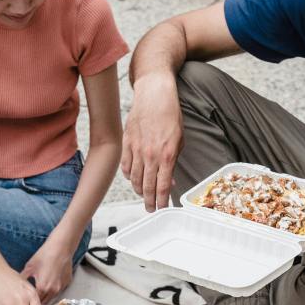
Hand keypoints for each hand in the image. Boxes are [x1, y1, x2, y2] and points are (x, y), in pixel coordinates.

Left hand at [21, 241, 73, 304]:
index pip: (35, 302)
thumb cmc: (45, 255)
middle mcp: (53, 290)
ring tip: (42, 289)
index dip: (30, 302)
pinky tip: (51, 281)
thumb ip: (23, 278)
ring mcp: (61, 287)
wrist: (60, 248)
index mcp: (42, 287)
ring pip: (53, 297)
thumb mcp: (29, 267)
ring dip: (47, 296)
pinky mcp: (67, 282)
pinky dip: (55, 289)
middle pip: (44, 302)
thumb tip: (16, 285)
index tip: (28, 301)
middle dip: (38, 301)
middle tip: (33, 297)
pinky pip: (60, 290)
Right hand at [122, 74, 182, 210]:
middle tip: (151, 210)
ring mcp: (136, 149)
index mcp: (166, 155)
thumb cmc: (170, 115)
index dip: (162, 201)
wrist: (154, 94)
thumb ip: (173, 162)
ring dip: (138, 191)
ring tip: (143, 197)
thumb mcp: (179, 140)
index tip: (162, 209)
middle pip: (147, 186)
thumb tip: (169, 180)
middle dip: (149, 202)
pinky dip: (128, 176)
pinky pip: (125, 166)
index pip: (162, 186)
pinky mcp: (126, 142)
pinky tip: (133, 179)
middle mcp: (150, 155)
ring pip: (134, 179)